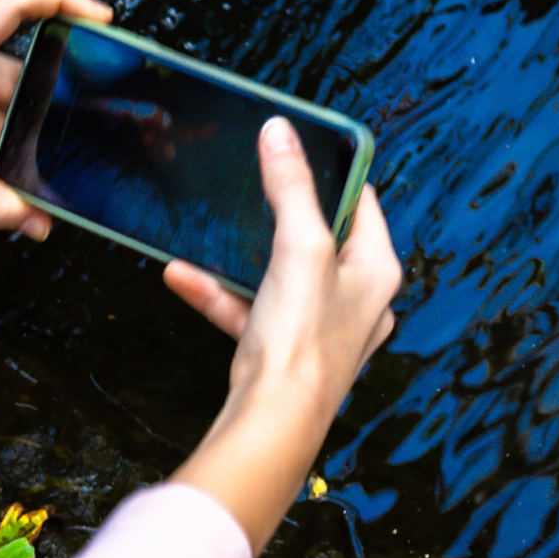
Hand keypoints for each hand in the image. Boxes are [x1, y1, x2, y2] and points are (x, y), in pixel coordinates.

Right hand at [164, 118, 399, 551]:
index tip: (305, 149)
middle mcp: (358, 302)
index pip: (364, 206)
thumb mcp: (300, 246)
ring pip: (280, 277)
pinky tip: (181, 277)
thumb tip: (281, 132)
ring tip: (207, 232)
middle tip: (257, 185)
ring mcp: (320, 331)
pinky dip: (219, 294)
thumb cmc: (303, 340)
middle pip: (322, 241)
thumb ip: (291, 187)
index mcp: (377, 272)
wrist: (271, 425)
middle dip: (282, 216)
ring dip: (240, 258)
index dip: (336, 175)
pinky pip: (250, 312)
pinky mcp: (284, 354)